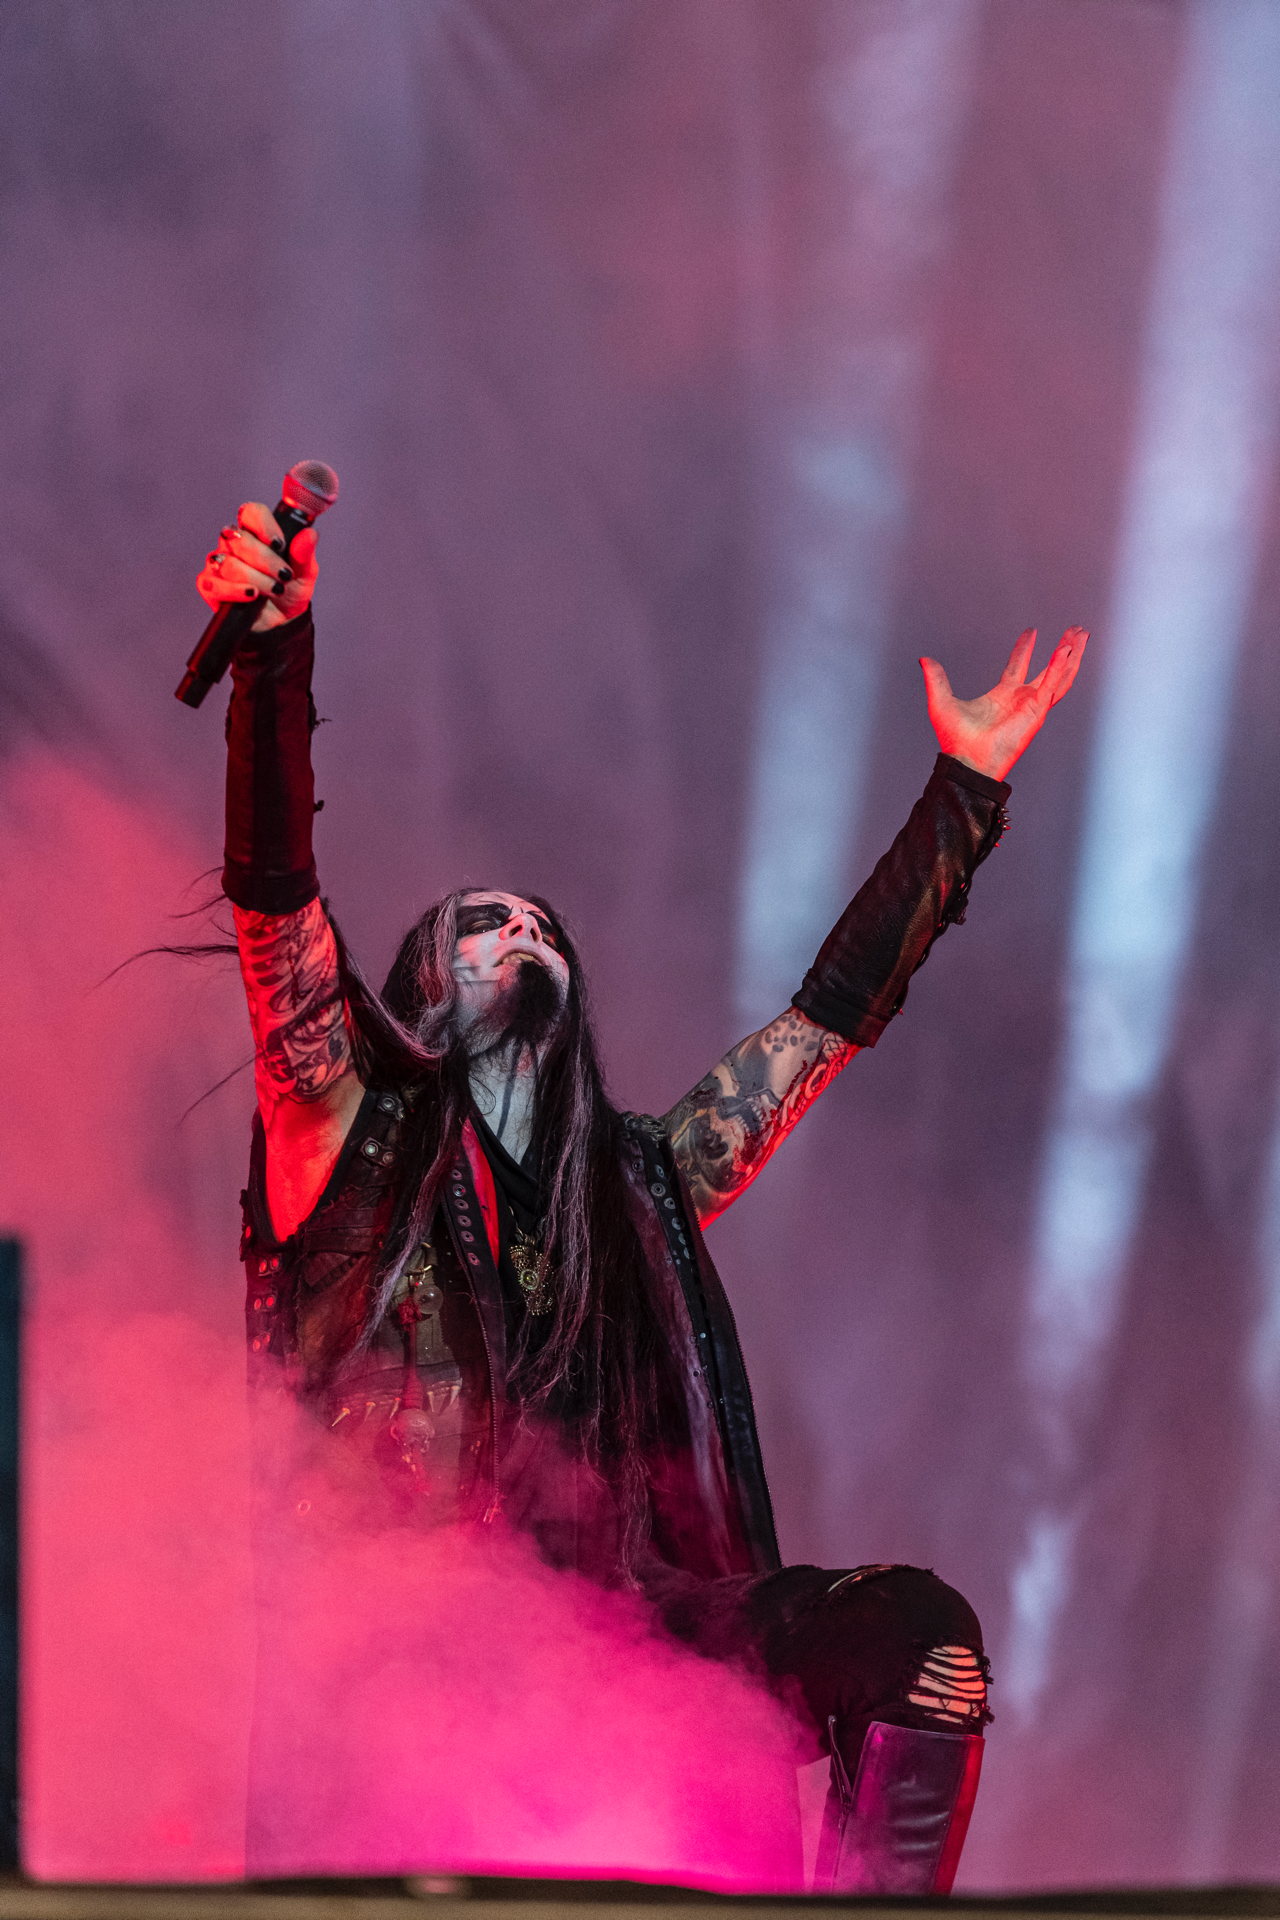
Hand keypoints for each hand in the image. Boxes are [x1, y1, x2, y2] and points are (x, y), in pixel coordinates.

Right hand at [195, 500, 318, 632]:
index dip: (263, 525)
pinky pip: (214, 584)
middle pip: (239, 539)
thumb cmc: (289, 592)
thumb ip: (304, 554)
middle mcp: (233, 545)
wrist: (280, 623)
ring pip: (229, 563)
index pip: (251, 513)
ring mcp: (219, 564)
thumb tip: (309, 534)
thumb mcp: (304, 575)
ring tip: (274, 590)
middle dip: (266, 560)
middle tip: (284, 575)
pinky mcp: (210, 586)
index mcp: (256, 534)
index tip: (279, 544)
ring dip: (256, 578)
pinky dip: (235, 590)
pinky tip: (252, 594)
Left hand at [920, 626, 1087, 781]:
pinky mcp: (1036, 711)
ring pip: (1060, 676)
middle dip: (1064, 649)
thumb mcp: (941, 701)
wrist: (966, 761)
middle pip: (1049, 670)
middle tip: (1075, 630)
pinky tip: (1065, 649)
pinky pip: (1052, 685)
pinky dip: (1060, 667)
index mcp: (1003, 697)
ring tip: (1081, 634)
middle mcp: (1021, 700)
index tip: (1031, 631)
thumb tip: (924, 659)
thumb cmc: (956, 741)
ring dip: (1071, 655)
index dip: (1025, 648)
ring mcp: (1032, 706)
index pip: (1018, 667)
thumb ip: (936, 679)